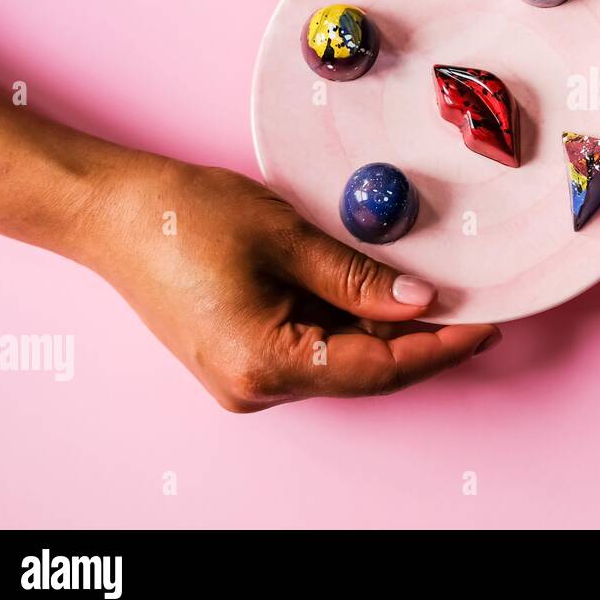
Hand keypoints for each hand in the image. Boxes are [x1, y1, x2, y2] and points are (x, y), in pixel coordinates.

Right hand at [90, 153, 499, 412]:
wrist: (111, 212)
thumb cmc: (186, 217)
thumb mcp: (288, 238)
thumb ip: (359, 278)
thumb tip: (422, 300)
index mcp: (266, 363)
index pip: (379, 367)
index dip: (440, 348)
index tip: (488, 325)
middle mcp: (255, 386)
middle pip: (364, 369)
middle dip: (420, 339)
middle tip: (476, 305)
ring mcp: (245, 377)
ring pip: (340, 358)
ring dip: (385, 328)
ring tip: (434, 289)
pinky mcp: (240, 357)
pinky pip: (312, 346)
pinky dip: (349, 321)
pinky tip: (376, 291)